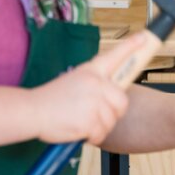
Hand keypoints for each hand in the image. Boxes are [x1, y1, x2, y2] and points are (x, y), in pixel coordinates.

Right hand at [30, 32, 148, 144]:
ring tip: (81, 121)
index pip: (115, 55)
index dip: (131, 46)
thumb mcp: (74, 81)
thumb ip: (94, 83)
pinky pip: (102, 133)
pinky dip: (92, 137)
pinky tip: (79, 130)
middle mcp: (94, 82)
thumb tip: (112, 92)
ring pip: (112, 120)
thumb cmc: (51, 100)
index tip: (143, 38)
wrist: (31, 111)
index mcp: (90, 70)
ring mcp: (93, 101)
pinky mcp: (89, 120)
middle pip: (121, 100)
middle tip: (95, 115)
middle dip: (112, 112)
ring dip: (99, 127)